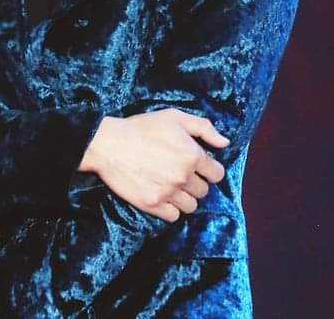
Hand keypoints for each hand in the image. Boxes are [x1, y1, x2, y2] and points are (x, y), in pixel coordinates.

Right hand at [78, 108, 228, 222]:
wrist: (109, 144)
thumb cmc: (141, 128)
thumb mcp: (174, 117)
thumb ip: (203, 128)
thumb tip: (225, 143)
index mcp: (192, 155)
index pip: (217, 174)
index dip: (209, 169)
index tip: (198, 165)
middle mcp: (184, 176)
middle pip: (204, 191)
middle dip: (195, 182)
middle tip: (180, 173)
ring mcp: (168, 193)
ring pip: (191, 206)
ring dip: (185, 197)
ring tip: (171, 185)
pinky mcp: (153, 205)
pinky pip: (174, 216)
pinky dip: (170, 208)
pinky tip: (161, 194)